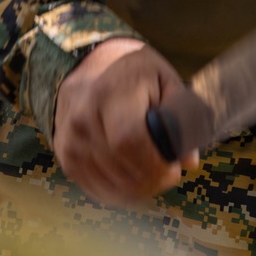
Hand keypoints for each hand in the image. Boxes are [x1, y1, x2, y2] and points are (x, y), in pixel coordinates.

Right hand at [53, 37, 197, 204]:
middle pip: (121, 169)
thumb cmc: (134, 72)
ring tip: (153, 173)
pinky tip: (134, 178)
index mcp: (109, 93)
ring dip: (138, 188)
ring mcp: (70, 140)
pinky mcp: (66, 157)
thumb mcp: (165, 81)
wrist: (88, 64)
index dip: (155, 165)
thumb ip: (182, 119)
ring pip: (109, 186)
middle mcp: (83, 118)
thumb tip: (189, 162)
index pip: (129, 142)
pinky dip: (120, 191)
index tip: (174, 169)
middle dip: (152, 180)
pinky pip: (96, 189)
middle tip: (169, 173)